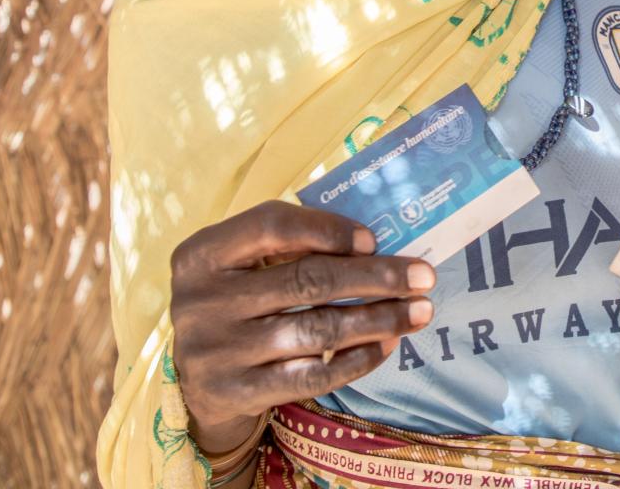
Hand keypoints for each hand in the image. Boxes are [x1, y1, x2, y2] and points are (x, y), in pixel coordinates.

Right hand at [168, 201, 435, 452]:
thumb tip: (372, 245)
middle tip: (423, 277)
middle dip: (374, 278)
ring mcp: (216, 351)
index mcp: (201, 254)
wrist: (195, 386)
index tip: (373, 240)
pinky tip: (386, 346)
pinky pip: (312, 376)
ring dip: (378, 319)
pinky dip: (356, 360)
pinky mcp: (236, 393)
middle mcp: (201, 301)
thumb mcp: (240, 269)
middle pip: (305, 281)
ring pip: (316, 330)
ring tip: (419, 312)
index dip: (326, 229)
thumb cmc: (234, 308)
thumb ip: (286, 249)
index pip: (269, 225)